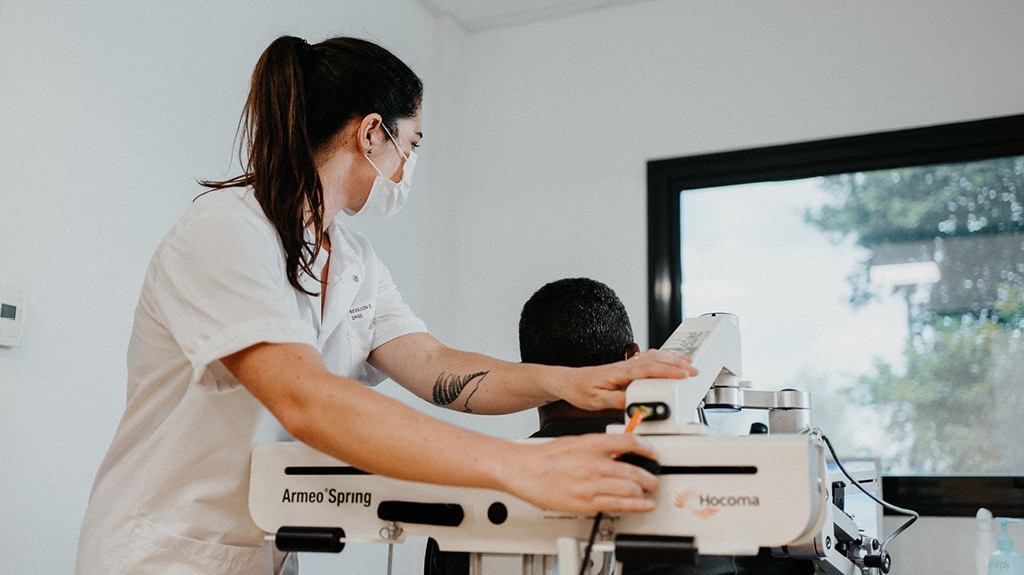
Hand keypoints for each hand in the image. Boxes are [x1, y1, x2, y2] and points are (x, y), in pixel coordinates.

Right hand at [501, 433, 660, 513]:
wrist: (523, 470)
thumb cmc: (544, 457)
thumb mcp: (575, 442)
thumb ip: (598, 446)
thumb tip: (618, 451)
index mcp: (592, 443)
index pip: (630, 441)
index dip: (648, 448)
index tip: (654, 454)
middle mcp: (594, 463)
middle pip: (635, 470)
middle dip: (651, 478)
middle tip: (654, 480)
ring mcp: (591, 484)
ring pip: (631, 489)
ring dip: (645, 492)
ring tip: (649, 493)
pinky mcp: (586, 502)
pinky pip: (619, 505)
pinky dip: (636, 506)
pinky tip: (643, 505)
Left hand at [556, 349, 697, 410]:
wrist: (568, 381)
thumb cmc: (580, 389)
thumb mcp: (595, 400)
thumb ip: (615, 400)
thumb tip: (633, 403)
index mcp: (620, 372)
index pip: (649, 369)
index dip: (668, 371)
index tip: (683, 375)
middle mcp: (625, 365)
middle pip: (656, 359)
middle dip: (677, 364)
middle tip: (694, 371)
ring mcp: (626, 365)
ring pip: (654, 356)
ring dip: (672, 358)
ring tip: (689, 362)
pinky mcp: (626, 368)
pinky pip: (649, 359)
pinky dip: (663, 358)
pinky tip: (670, 361)